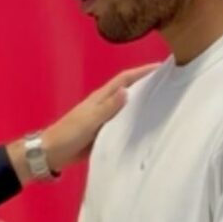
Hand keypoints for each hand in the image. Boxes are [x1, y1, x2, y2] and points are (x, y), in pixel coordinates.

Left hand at [8, 63, 158, 183]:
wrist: (51, 154)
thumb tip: (126, 90)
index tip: (162, 67)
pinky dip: (136, 121)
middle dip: (148, 84)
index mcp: (100, 97)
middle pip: (129, 90)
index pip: (124, 79)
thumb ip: (107, 108)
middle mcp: (104, 105)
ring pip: (128, 107)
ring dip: (144, 102)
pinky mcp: (104, 132)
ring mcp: (105, 118)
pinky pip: (124, 123)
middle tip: (170, 83)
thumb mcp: (89, 121)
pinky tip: (148, 126)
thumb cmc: (68, 135)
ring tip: (165, 103)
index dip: (142, 71)